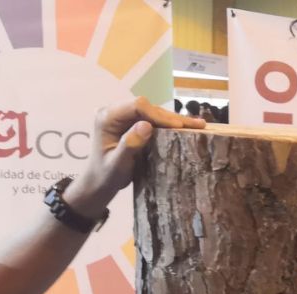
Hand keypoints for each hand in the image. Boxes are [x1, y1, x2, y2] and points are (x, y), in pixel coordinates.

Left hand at [64, 97, 205, 218]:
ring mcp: (124, 117)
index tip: (177, 126)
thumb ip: (130, 145)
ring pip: (153, 112)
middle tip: (197, 125)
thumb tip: (146, 125)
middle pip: (147, 107)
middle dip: (171, 117)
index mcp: (107, 117)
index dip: (158, 114)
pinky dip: (169, 124)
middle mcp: (115, 112)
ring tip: (198, 125)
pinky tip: (187, 126)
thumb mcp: (118, 164)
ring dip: (174, 120)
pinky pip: (153, 120)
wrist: (98, 183)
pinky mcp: (132, 124)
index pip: (136, 106)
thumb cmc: (106, 176)